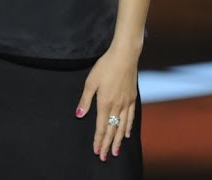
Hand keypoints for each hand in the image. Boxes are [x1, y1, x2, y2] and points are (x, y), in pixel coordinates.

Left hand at [74, 46, 138, 160]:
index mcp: (105, 103)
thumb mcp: (91, 81)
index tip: (97, 151)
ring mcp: (126, 102)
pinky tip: (127, 134)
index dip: (98, 140)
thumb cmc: (105, 66)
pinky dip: (128, 127)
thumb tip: (79, 115)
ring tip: (116, 151)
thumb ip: (85, 100)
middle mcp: (117, 106)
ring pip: (122, 126)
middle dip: (108, 144)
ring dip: (118, 140)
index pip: (101, 127)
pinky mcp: (132, 98)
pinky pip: (131, 117)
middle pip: (112, 130)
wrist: (124, 55)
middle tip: (105, 157)